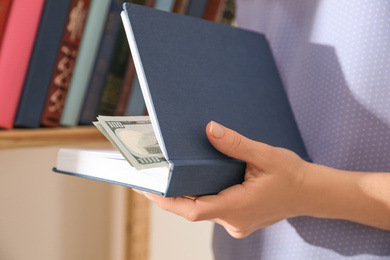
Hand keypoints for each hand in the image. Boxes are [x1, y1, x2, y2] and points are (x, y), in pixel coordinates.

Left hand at [138, 121, 309, 237]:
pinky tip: (192, 181)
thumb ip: (236, 144)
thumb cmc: (292, 175)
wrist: (312, 193)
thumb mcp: (266, 155)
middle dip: (169, 196)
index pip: (192, 209)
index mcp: (238, 206)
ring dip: (184, 195)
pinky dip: (199, 196)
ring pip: (202, 210)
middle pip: (192, 210)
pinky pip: (212, 209)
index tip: (146, 189)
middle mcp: (233, 220)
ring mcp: (236, 222)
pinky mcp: (239, 218)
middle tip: (148, 178)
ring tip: (165, 177)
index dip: (166, 200)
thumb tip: (210, 129)